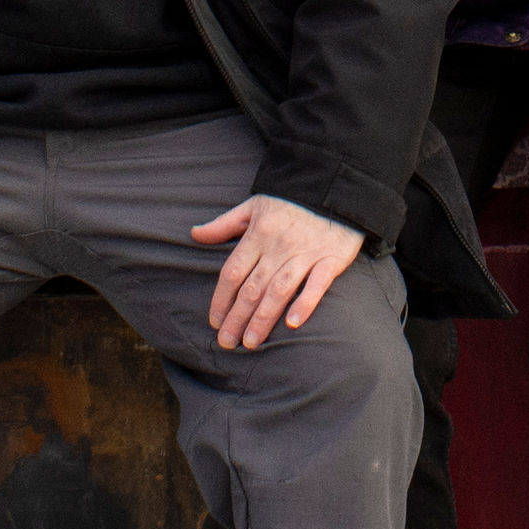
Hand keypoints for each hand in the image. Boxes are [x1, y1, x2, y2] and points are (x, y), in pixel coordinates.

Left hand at [190, 194, 365, 350]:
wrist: (333, 186)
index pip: (233, 272)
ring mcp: (305, 253)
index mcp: (258, 234)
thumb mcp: (254, 206)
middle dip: (237, 317)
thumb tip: (195, 234)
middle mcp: (278, 246)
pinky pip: (317, 284)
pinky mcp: (331, 258)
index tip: (215, 321)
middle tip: (228, 342)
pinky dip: (305, 303)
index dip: (221, 299)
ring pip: (279, 289)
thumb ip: (224, 224)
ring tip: (251, 342)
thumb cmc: (290, 201)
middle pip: (253, 287)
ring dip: (263, 318)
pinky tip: (292, 324)